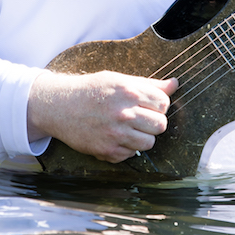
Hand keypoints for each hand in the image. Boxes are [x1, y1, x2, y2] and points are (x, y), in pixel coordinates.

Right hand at [27, 70, 177, 162]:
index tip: (148, 105)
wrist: (60, 106)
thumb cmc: (91, 90)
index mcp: (129, 92)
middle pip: (161, 125)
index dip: (158, 105)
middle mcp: (124, 113)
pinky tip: (115, 137)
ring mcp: (116, 134)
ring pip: (149, 143)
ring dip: (143, 137)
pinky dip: (126, 148)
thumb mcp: (119, 80)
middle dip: (154, 122)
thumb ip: (149, 85)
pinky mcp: (108, 151)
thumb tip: (175, 84)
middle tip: (141, 118)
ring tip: (129, 129)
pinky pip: (131, 155)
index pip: (163, 103)